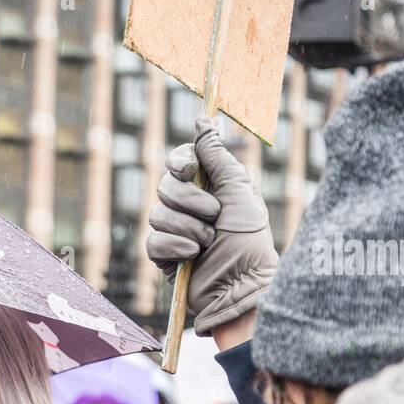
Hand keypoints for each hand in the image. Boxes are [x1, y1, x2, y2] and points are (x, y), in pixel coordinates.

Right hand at [146, 116, 277, 336]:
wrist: (241, 284)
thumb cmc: (249, 238)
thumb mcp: (238, 190)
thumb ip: (217, 156)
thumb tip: (203, 120)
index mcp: (207, 187)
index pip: (179, 162)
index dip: (179, 163)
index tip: (189, 170)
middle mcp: (187, 206)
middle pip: (164, 186)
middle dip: (190, 202)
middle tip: (214, 216)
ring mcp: (173, 231)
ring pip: (157, 214)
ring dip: (188, 228)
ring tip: (209, 242)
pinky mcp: (163, 255)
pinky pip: (153, 241)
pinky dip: (175, 247)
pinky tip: (192, 256)